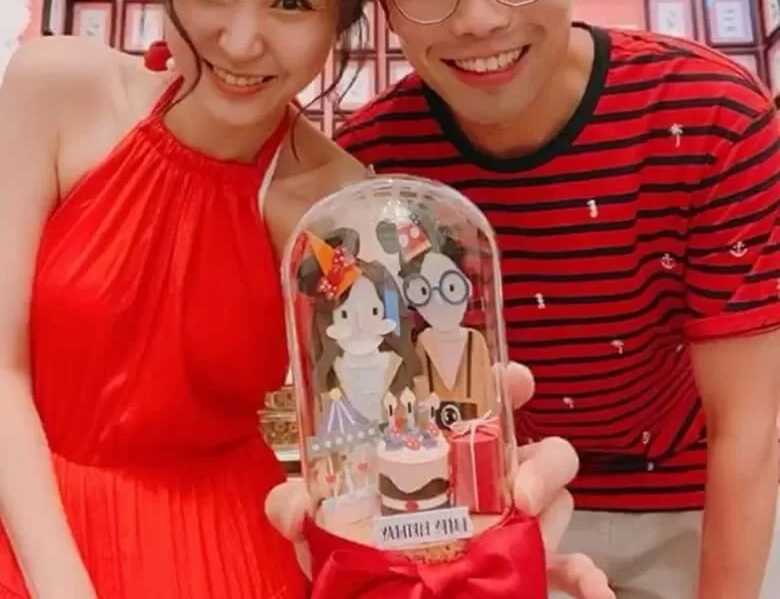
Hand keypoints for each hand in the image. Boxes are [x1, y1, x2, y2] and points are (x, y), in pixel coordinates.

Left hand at [266, 362, 613, 598]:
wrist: (377, 591)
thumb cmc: (361, 540)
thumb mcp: (327, 519)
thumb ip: (301, 506)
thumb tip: (287, 505)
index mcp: (449, 450)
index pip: (487, 402)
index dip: (505, 383)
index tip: (512, 378)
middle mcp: (489, 479)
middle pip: (538, 449)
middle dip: (542, 453)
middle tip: (518, 479)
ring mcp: (513, 523)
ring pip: (557, 500)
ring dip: (555, 504)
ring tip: (529, 517)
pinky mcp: (524, 565)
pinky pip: (569, 563)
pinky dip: (584, 573)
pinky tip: (592, 587)